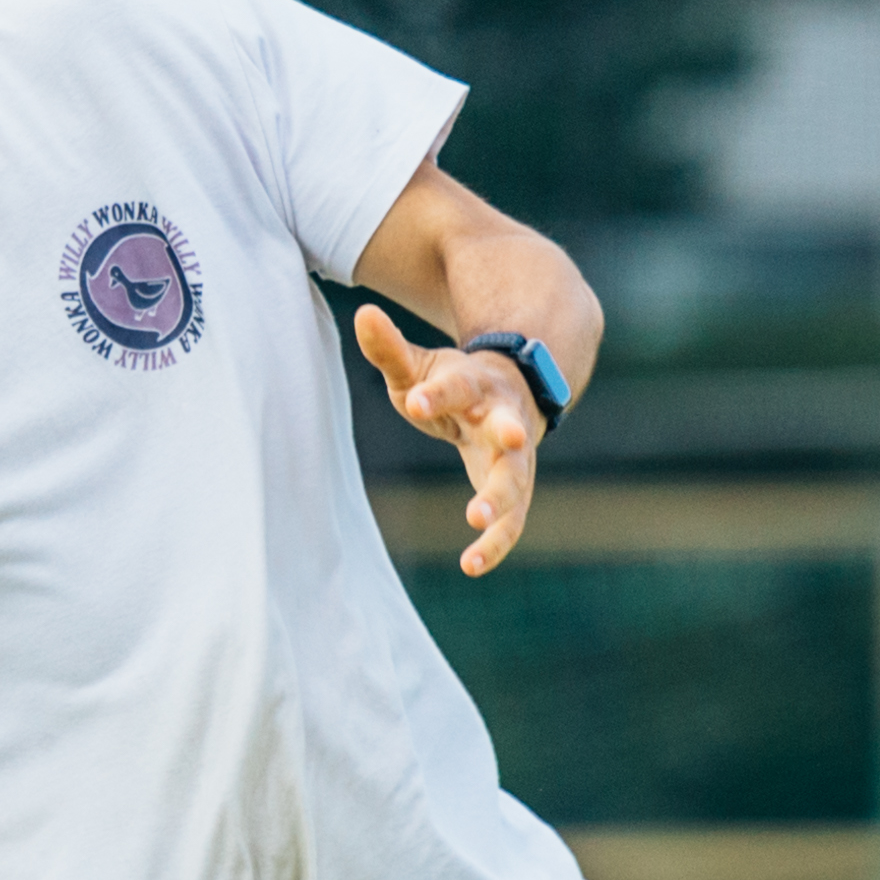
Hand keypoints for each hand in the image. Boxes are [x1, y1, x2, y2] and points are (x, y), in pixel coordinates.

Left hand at [353, 305, 544, 574]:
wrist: (512, 393)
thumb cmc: (455, 385)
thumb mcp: (421, 366)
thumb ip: (391, 348)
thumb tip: (362, 313)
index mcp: (477, 384)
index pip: (458, 384)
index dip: (440, 391)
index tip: (418, 399)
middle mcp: (505, 418)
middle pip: (509, 427)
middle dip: (509, 433)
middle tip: (511, 439)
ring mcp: (516, 457)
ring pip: (517, 480)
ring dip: (501, 500)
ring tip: (476, 521)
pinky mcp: (517, 491)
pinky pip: (512, 522)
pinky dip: (495, 545)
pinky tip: (471, 566)